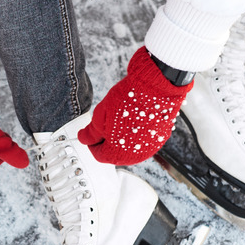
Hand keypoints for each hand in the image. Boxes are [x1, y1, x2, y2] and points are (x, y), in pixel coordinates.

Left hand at [78, 47, 191, 164]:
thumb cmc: (128, 100)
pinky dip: (137, 134)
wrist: (155, 87)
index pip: (98, 154)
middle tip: (106, 124)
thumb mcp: (100, 116)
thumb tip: (84, 138)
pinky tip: (134, 119)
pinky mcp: (160, 139)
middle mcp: (134, 156)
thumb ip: (91, 133)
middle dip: (107, 141)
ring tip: (121, 119)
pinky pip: (143, 141)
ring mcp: (149, 149)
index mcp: (116, 154)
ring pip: (129, 148)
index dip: (92, 143)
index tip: (92, 133)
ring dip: (122, 138)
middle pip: (114, 154)